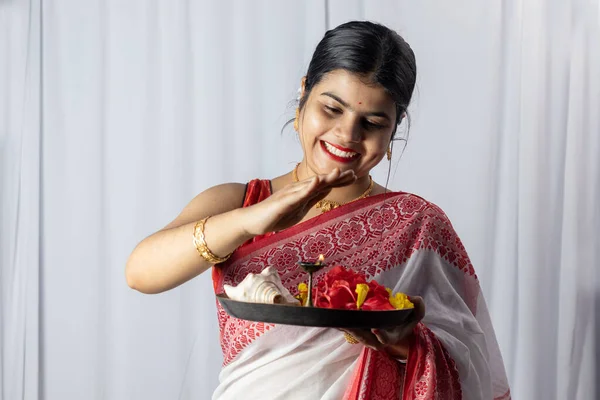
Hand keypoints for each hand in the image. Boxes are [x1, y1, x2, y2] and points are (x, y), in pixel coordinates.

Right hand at [240, 168, 356, 235]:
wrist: (253, 221)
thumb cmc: (276, 215)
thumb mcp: (299, 209)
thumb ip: (312, 198)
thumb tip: (326, 189)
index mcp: (304, 193)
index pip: (324, 185)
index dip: (339, 180)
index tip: (354, 176)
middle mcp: (298, 190)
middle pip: (321, 182)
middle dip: (337, 177)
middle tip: (353, 172)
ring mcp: (290, 194)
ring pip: (310, 185)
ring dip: (325, 178)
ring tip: (338, 172)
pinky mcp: (282, 202)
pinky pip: (297, 194)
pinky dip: (307, 188)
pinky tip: (316, 182)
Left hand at [341, 296, 424, 359]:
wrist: (394, 328)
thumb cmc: (404, 321)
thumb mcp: (415, 314)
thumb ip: (418, 308)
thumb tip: (415, 299)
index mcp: (390, 337)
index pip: (384, 338)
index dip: (380, 334)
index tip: (376, 328)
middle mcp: (376, 340)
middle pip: (364, 337)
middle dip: (355, 329)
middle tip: (346, 321)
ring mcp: (365, 338)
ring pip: (354, 333)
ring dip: (345, 325)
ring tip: (337, 316)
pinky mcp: (357, 332)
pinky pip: (348, 329)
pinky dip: (341, 323)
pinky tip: (333, 314)